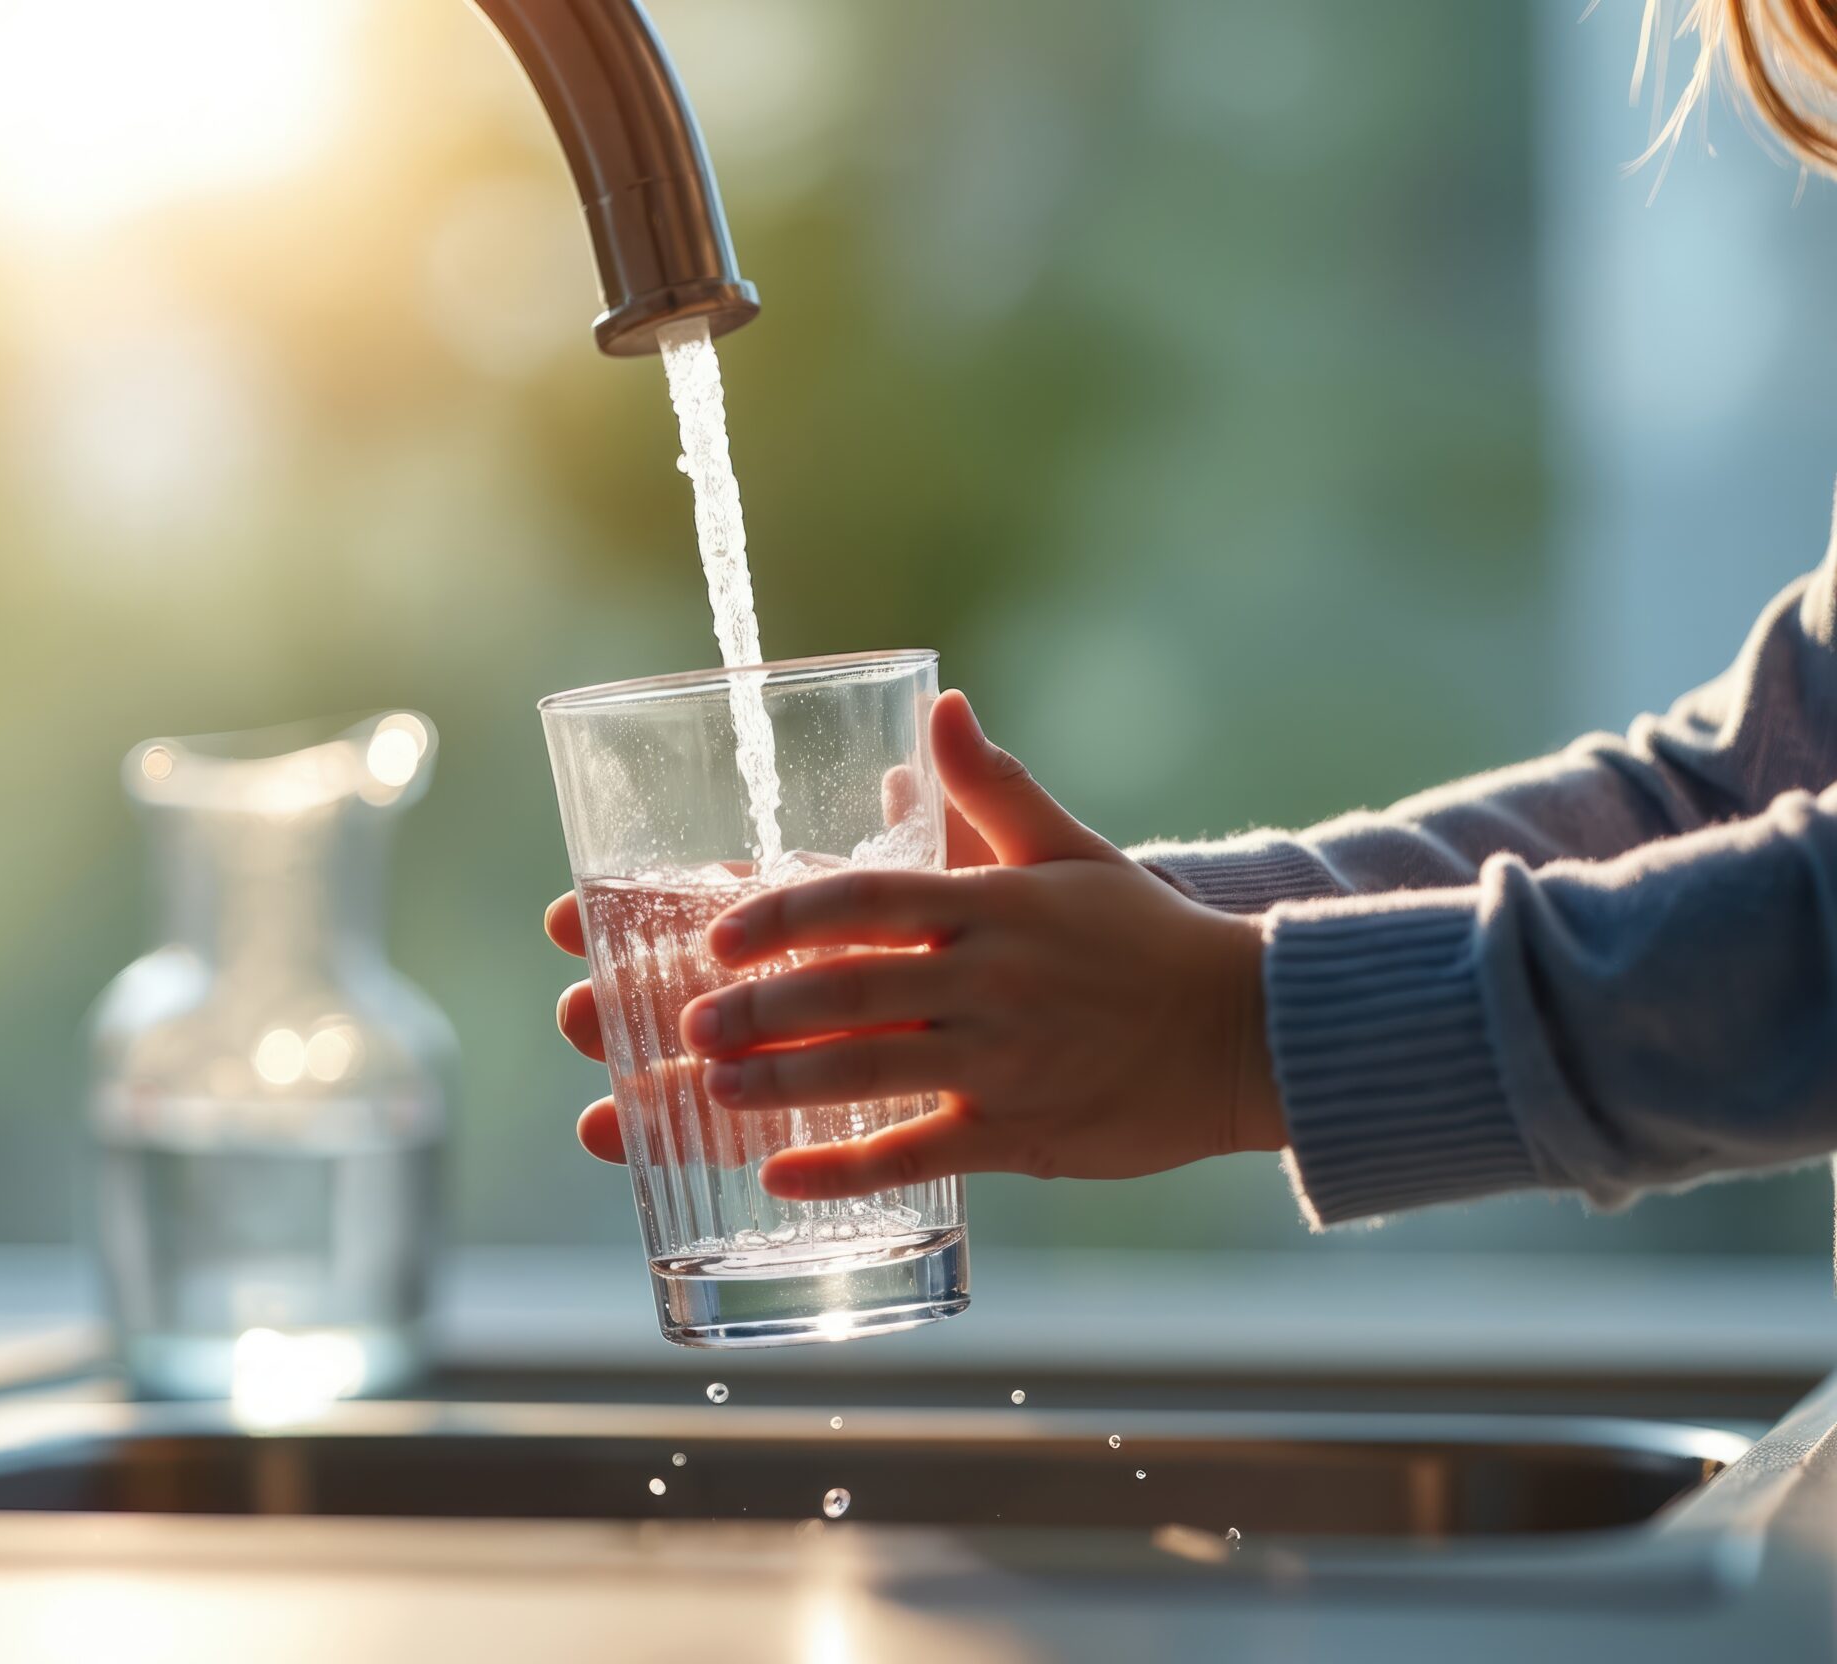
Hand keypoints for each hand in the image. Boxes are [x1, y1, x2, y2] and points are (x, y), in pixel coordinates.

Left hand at [546, 690, 1283, 1197]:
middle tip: (686, 1022)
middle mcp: (991, 979)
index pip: (866, 898)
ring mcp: (1004, 1060)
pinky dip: (845, 1169)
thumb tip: (938, 704)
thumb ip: (992, 786)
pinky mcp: (1021, 1133)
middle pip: (852, 988)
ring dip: (784, 1080)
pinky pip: (919, 1155)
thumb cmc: (1147, 937)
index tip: (714, 935)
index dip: (782, 914)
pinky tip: (778, 1175)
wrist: (1252, 1031)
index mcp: (992, 905)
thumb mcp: (1069, 850)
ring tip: (708, 1086)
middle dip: (760, 1005)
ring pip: (873, 1070)